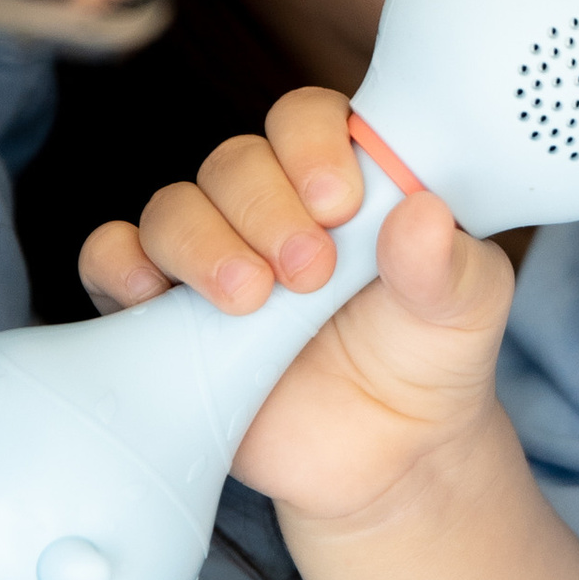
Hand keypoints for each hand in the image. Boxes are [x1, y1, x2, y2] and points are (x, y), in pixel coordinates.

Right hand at [78, 90, 514, 528]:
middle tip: (309, 272)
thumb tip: (421, 213)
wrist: (387, 459)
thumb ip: (447, 265)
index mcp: (340, 179)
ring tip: (251, 300)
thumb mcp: (466, 311)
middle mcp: (267, 207)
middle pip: (232, 163)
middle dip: (265, 208)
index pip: (305, 119)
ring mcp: (210, 257)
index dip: (312, 145)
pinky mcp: (162, 315)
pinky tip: (157, 296)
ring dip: (202, 242)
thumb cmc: (428, 360)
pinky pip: (113, 263)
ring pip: (171, 209)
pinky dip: (121, 265)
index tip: (343, 203)